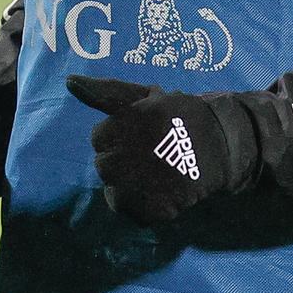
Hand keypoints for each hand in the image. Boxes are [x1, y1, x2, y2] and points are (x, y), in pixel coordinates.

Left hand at [66, 75, 236, 223]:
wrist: (223, 145)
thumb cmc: (180, 116)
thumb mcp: (144, 96)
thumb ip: (105, 91)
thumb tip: (69, 81)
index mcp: (124, 124)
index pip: (98, 137)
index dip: (118, 135)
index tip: (140, 134)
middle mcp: (125, 155)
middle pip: (102, 165)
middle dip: (121, 160)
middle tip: (149, 155)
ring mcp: (138, 185)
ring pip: (112, 190)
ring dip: (127, 183)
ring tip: (152, 174)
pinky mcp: (152, 208)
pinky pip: (128, 211)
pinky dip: (139, 205)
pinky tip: (157, 191)